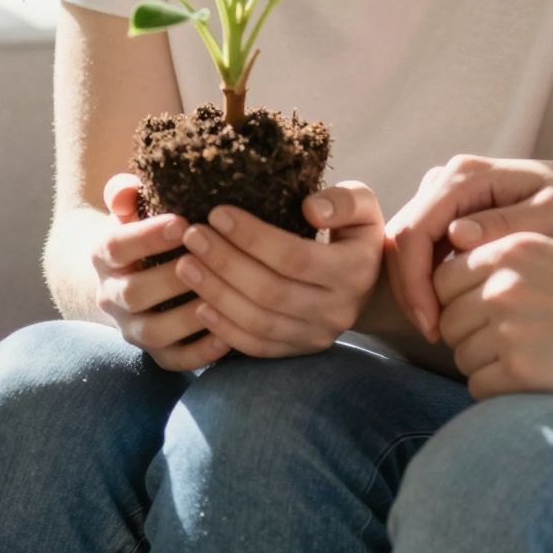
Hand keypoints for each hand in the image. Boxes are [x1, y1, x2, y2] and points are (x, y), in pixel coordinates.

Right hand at [92, 172, 226, 372]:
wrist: (132, 274)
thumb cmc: (146, 231)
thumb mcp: (133, 209)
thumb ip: (126, 194)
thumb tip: (126, 188)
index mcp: (104, 256)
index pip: (116, 247)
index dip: (147, 236)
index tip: (182, 222)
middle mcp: (111, 296)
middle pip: (133, 293)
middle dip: (171, 277)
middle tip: (207, 261)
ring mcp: (133, 329)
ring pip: (153, 332)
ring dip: (186, 317)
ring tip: (218, 298)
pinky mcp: (157, 353)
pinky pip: (175, 360)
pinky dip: (200, 352)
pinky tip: (228, 335)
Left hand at [170, 182, 386, 357]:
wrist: (367, 282)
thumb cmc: (352, 232)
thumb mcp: (361, 206)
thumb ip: (343, 201)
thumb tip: (310, 209)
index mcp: (356, 270)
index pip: (295, 257)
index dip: (253, 237)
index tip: (217, 213)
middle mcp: (339, 310)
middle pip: (271, 292)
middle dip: (225, 263)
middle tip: (192, 236)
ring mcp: (317, 336)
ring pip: (258, 322)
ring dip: (217, 294)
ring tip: (185, 265)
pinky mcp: (298, 351)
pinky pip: (256, 347)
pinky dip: (224, 329)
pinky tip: (199, 305)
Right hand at [385, 154, 552, 342]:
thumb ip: (504, 227)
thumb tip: (454, 236)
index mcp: (466, 175)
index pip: (414, 230)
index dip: (414, 282)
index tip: (433, 323)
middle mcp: (450, 179)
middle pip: (403, 238)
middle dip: (410, 289)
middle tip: (435, 334)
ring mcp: (450, 197)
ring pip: (409, 246)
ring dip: (417, 288)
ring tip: (443, 328)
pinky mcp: (457, 215)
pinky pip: (427, 249)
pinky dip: (430, 282)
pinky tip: (453, 312)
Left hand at [433, 232, 552, 401]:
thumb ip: (520, 260)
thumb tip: (478, 278)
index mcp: (514, 249)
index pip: (446, 276)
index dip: (460, 300)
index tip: (483, 315)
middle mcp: (503, 284)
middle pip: (448, 318)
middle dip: (468, 334)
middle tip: (504, 346)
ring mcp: (509, 328)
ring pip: (461, 355)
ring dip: (484, 364)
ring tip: (526, 364)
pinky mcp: (521, 371)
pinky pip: (479, 387)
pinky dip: (497, 390)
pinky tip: (532, 384)